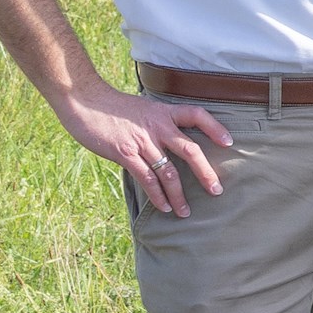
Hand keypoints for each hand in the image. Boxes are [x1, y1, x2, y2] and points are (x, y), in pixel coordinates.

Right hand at [51, 80, 233, 216]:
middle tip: (216, 191)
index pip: (197, 115)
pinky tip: (164, 207)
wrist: (84, 100)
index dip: (215, 127)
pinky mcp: (125, 153)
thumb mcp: (143, 109)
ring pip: (169, 171)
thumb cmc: (112, 107)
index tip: (229, 143)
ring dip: (179, 194)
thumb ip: (158, 124)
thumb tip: (168, 143)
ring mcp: (142, 140)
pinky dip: (157, 195)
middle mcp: (158, 126)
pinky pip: (146, 178)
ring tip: (186, 211)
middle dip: (205, 172)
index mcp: (164, 112)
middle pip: (190, 150)